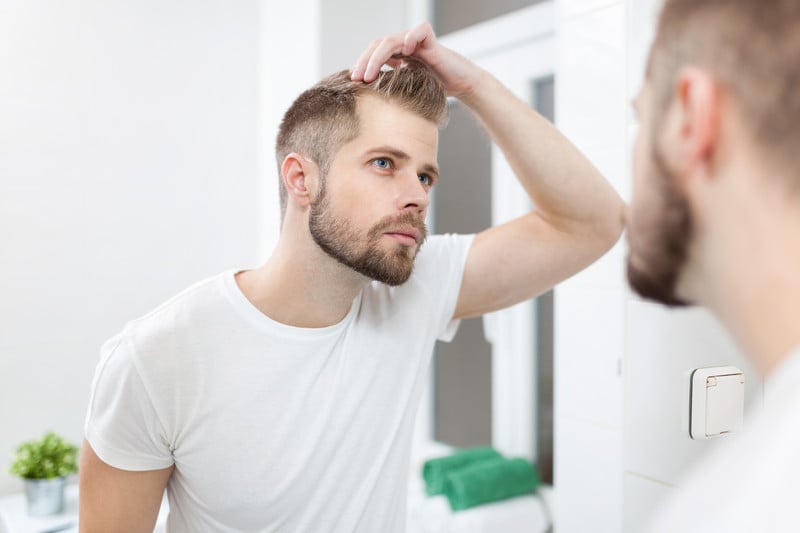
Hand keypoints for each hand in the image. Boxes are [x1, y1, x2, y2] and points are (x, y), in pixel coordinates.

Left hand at [350, 22, 481, 98]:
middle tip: (356, 79)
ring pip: (391, 40)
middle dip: (364, 61)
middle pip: (377, 44)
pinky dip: (411, 38)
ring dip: (377, 57)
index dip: (362, 64)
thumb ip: (391, 88)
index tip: (353, 80)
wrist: (461, 84)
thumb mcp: (407, 89)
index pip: (373, 52)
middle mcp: (404, 45)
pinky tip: (406, 53)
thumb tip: (367, 100)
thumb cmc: (436, 88)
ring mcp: (416, 41)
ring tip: (370, 75)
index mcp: (396, 54)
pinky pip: (420, 31)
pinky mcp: (431, 41)